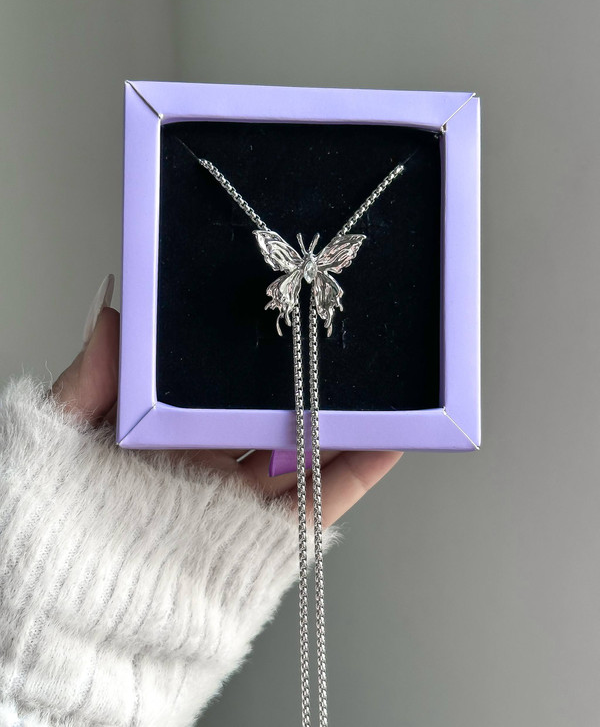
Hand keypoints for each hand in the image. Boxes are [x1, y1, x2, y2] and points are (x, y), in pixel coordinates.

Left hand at [51, 287, 402, 528]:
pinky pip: (316, 506)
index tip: (278, 327)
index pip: (218, 390)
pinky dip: (352, 478)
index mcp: (167, 437)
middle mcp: (208, 467)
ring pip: (302, 458)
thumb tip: (114, 318)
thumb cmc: (53, 524)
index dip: (249, 362)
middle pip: (270, 419)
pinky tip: (383, 446)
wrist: (68, 615)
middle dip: (307, 387)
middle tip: (340, 352)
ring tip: (380, 392)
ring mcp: (239, 504)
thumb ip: (89, 382)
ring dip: (344, 427)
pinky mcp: (263, 541)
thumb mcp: (62, 438)